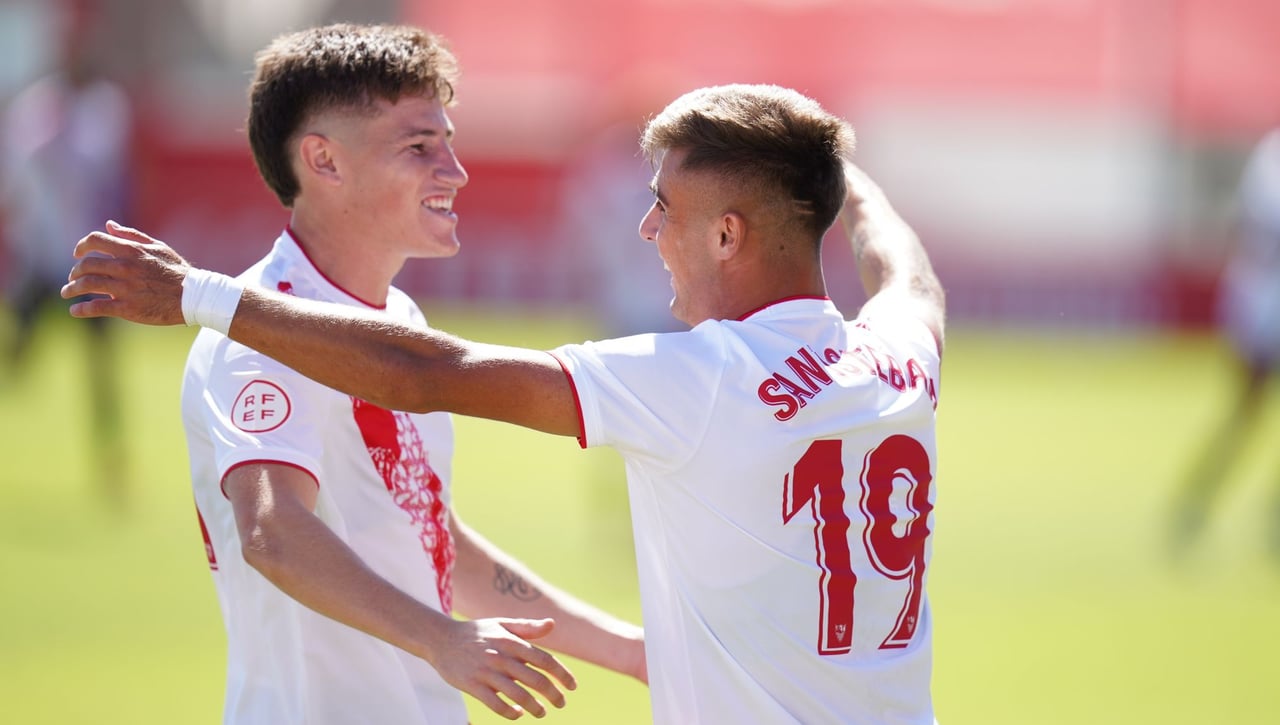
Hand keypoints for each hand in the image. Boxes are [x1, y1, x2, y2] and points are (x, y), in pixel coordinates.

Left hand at [61, 221, 189, 324]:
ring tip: (67, 293)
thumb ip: (132, 235)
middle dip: (74, 272)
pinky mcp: (127, 308)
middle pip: (87, 265)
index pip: (95, 241)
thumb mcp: (157, 247)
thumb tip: (109, 225)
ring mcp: (124, 288)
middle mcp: (125, 267)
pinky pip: (96, 307)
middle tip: (72, 278)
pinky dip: (81, 310)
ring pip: (87, 285)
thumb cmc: (176, 270)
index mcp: (131, 250)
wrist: (194, 296)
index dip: (81, 246)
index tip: (77, 254)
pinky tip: (75, 311)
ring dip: (72, 289)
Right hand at [430, 617, 576, 719]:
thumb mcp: (501, 624)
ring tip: (542, 712)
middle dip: (553, 694)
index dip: (562, 674)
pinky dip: (510, 712)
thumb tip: (552, 624)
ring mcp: (486, 672)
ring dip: (534, 707)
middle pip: (535, 679)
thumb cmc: (476, 633)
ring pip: (518, 694)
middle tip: (561, 703)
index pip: (544, 660)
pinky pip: (495, 704)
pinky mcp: (472, 685)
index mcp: (512, 641)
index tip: (572, 686)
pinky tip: (518, 713)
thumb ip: (527, 627)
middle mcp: (501, 656)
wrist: (441, 639)